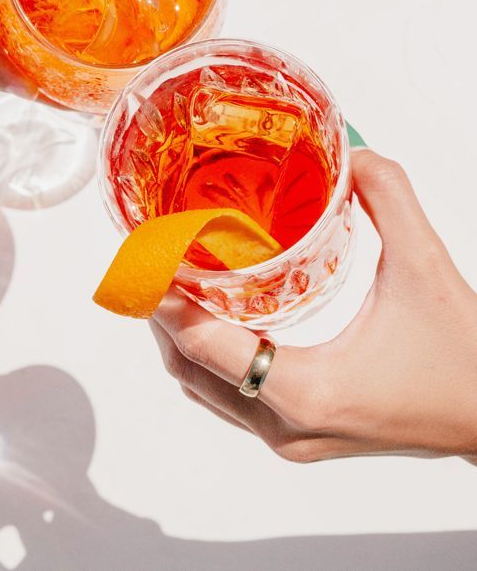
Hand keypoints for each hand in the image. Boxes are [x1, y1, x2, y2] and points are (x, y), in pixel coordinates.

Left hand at [150, 149, 476, 461]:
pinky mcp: (299, 439)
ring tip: (171, 281)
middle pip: (190, 371)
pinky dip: (208, 358)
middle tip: (149, 260)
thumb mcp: (423, 264)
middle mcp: (287, 427)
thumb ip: (387, 195)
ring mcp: (290, 441)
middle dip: (161, 315)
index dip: (166, 299)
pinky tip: (213, 316)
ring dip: (180, 339)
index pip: (206, 345)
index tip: (146, 258)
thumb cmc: (465, 360)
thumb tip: (348, 151)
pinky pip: (229, 399)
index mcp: (308, 390)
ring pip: (204, 391)